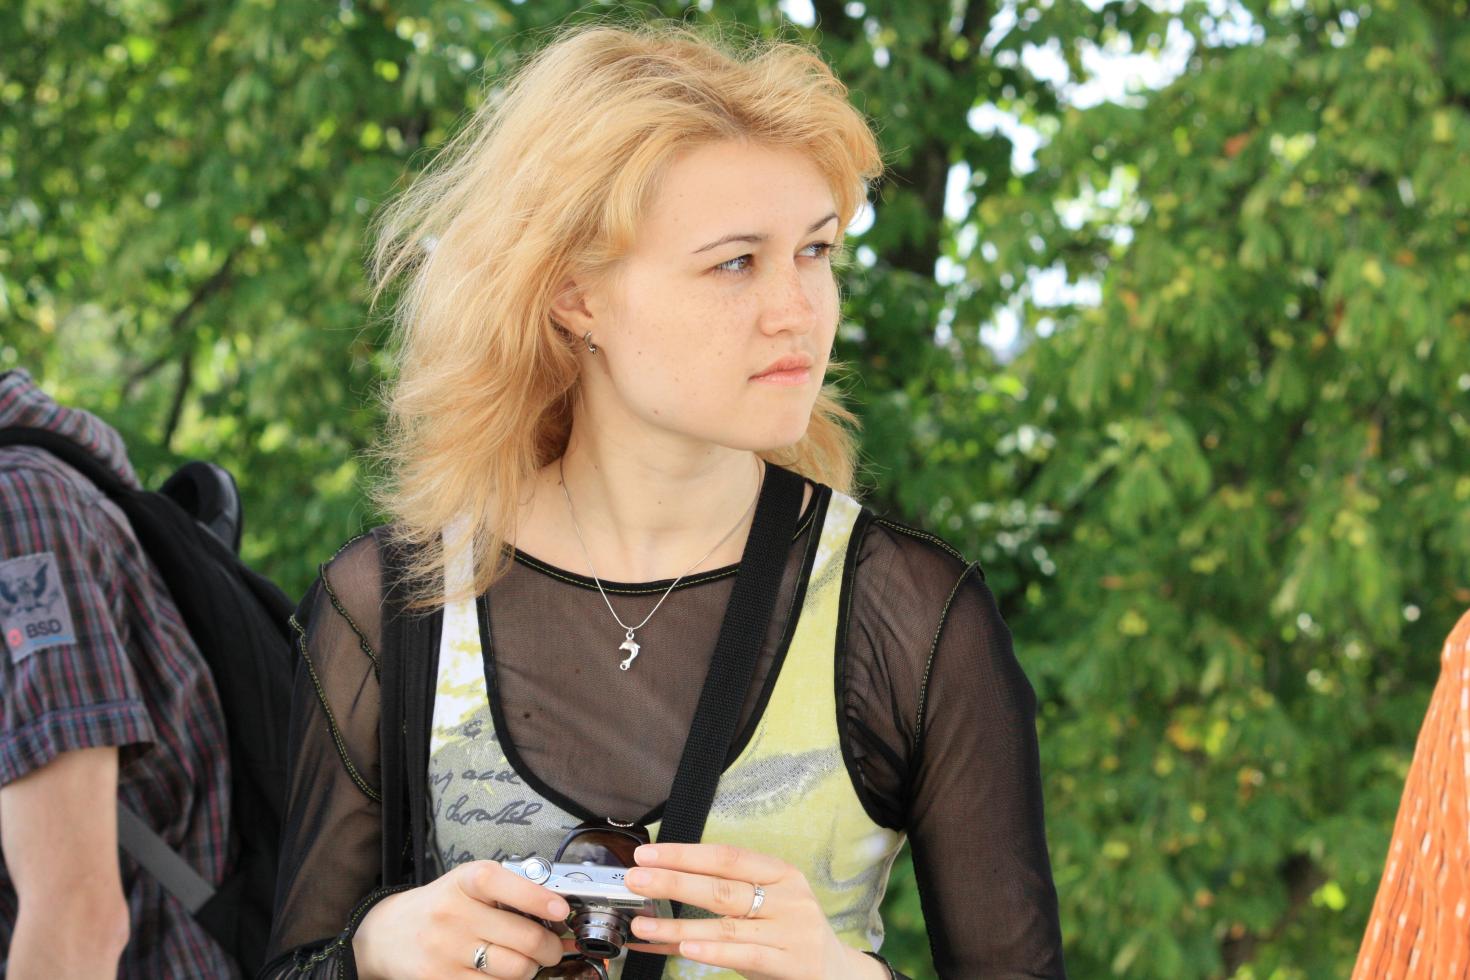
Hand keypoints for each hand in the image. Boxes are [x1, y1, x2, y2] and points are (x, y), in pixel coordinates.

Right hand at [351, 860, 568, 979]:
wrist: (387, 934)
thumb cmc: (440, 906)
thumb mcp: (467, 885)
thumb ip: (507, 891)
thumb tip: (557, 913)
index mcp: (465, 882)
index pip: (505, 884)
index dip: (539, 899)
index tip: (562, 911)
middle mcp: (454, 914)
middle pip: (525, 938)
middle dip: (551, 947)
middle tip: (553, 948)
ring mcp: (447, 952)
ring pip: (515, 970)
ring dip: (531, 969)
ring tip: (526, 962)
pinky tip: (500, 974)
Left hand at [622, 843, 885, 979]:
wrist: (840, 975)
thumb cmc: (790, 938)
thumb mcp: (763, 914)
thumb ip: (717, 909)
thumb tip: (655, 906)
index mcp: (781, 874)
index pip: (726, 857)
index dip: (684, 853)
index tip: (647, 854)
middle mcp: (788, 898)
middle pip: (722, 886)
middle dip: (673, 881)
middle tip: (635, 880)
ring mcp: (792, 931)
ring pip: (726, 924)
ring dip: (678, 923)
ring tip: (642, 924)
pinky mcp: (793, 963)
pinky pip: (745, 955)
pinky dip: (712, 950)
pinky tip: (684, 947)